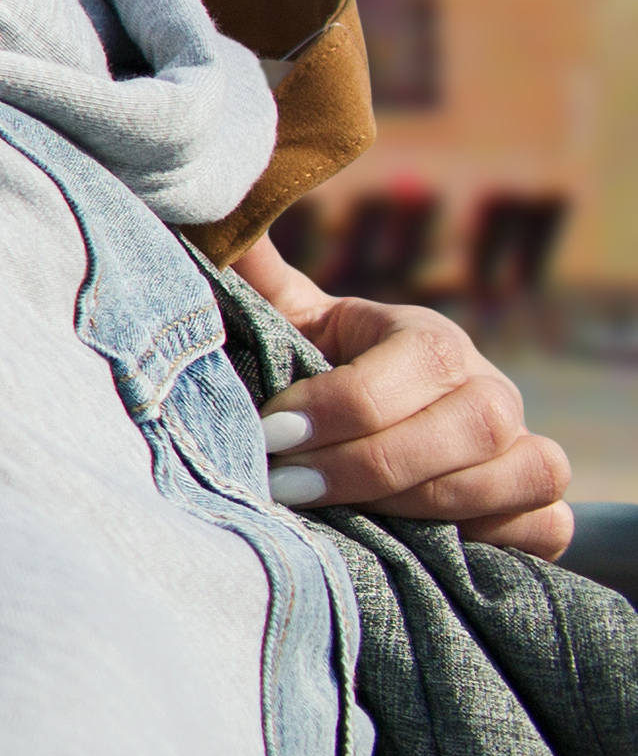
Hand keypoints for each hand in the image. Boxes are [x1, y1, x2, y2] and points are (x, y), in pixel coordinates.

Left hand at [230, 232, 573, 558]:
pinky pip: (548, 526)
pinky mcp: (542, 507)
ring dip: (420, 507)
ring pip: (514, 475)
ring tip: (340, 518)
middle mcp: (492, 389)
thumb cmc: (322, 374)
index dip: (342, 404)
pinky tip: (419, 543)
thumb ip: (257, 278)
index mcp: (431, 338)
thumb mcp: (290, 324)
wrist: (370, 439)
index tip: (273, 432)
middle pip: (467, 426)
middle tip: (290, 485)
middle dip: (370, 464)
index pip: (415, 361)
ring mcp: (526, 448)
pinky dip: (495, 538)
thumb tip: (207, 212)